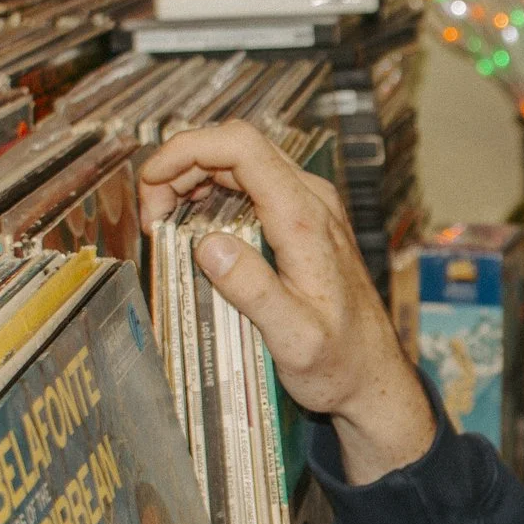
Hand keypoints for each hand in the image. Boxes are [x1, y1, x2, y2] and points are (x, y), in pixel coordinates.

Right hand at [138, 122, 434, 482]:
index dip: (187, 150)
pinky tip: (192, 228)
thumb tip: (208, 244)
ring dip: (193, 180)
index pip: (241, 148)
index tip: (150, 182)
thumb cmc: (339, 363)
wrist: (374, 375)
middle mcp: (311, 200)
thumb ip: (252, 290)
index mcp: (305, 219)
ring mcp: (309, 206)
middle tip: (151, 219)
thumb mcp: (293, 339)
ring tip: (163, 225)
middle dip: (181, 168)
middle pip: (235, 148)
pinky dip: (212, 194)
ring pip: (240, 163)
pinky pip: (250, 186)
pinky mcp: (303, 220)